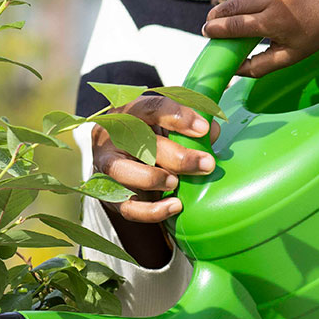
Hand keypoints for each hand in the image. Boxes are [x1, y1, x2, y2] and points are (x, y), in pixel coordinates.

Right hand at [89, 95, 213, 266]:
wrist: (123, 162)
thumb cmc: (151, 138)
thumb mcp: (170, 126)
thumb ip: (191, 127)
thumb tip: (212, 133)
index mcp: (131, 112)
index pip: (151, 108)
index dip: (178, 117)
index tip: (203, 129)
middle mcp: (113, 135)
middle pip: (141, 142)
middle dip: (179, 156)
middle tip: (206, 164)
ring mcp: (107, 163)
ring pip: (124, 171)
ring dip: (155, 178)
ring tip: (176, 183)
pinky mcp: (108, 192)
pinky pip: (128, 206)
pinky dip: (152, 210)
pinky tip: (175, 206)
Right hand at [203, 0, 318, 77]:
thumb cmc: (315, 34)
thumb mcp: (290, 56)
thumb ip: (259, 66)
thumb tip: (233, 70)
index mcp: (277, 21)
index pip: (236, 25)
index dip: (217, 29)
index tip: (206, 32)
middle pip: (232, 5)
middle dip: (218, 14)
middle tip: (211, 22)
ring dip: (232, 0)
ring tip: (235, 12)